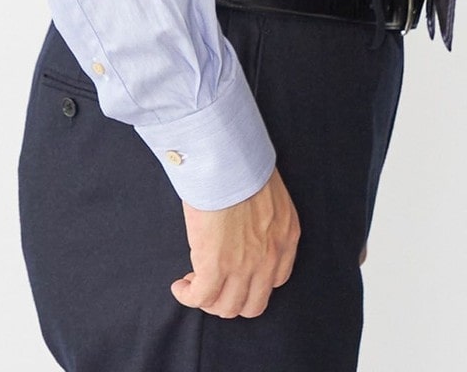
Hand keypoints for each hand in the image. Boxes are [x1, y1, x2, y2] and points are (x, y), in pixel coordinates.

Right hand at [170, 167, 299, 318]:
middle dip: (232, 299)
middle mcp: (270, 257)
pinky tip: (180, 287)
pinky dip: (188, 296)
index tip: (236, 274)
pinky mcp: (215, 267)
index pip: (277, 280)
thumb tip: (243, 221)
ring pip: (227, 307)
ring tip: (194, 283)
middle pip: (253, 304)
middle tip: (215, 284)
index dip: (252, 282)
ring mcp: (244, 266)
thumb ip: (264, 215)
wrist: (226, 159)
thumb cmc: (242, 163)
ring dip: (209, 300)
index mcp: (286, 235)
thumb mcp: (269, 192)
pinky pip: (201, 297)